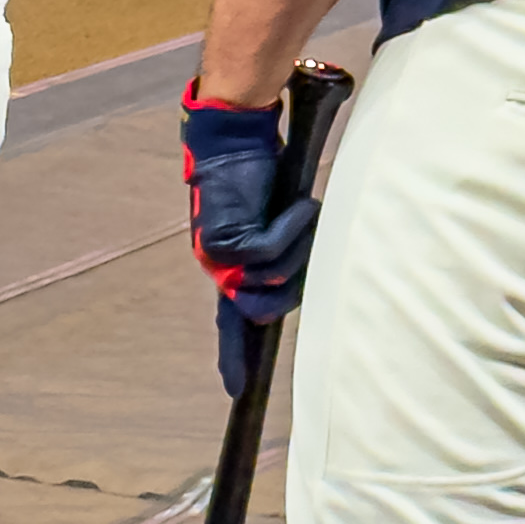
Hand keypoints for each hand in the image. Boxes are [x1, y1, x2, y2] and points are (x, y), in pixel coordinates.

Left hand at [183, 84, 320, 396]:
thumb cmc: (260, 174)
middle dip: (296, 278)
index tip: (237, 388)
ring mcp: (218, 255)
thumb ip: (280, 257)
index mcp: (227, 266)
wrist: (237, 135)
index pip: (229, 321)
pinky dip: (295, 227)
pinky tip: (299, 204)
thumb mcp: (274, 223)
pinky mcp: (228, 238)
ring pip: (275, 280)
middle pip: (267, 307)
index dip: (234, 354)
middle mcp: (218, 266)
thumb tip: (297, 283)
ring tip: (299, 212)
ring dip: (298, 247)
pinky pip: (274, 251)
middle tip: (306, 234)